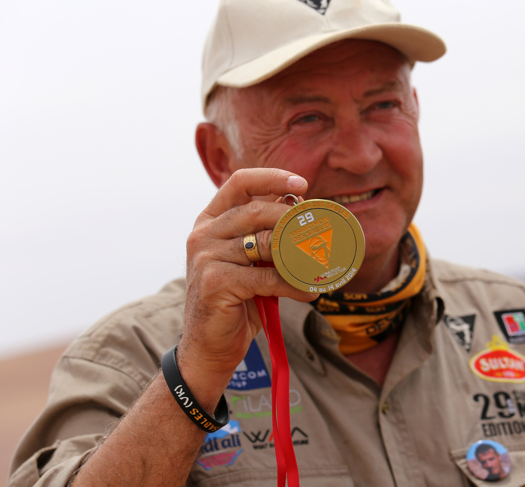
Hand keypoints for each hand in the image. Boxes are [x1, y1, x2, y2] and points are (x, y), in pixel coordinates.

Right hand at [177, 168, 316, 405]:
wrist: (209, 347)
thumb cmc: (236, 300)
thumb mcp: (250, 261)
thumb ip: (267, 234)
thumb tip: (301, 207)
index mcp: (210, 220)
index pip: (240, 182)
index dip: (272, 177)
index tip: (302, 183)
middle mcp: (203, 233)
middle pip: (257, 210)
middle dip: (294, 219)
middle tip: (322, 232)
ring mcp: (206, 256)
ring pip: (266, 243)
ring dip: (300, 255)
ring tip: (322, 266)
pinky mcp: (214, 282)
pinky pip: (267, 277)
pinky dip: (294, 284)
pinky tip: (309, 292)